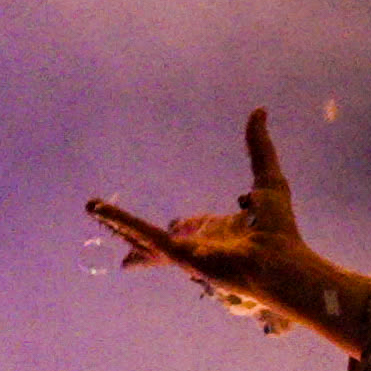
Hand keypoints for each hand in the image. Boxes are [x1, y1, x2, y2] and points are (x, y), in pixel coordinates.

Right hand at [88, 109, 370, 350]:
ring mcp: (185, 252)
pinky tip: (99, 209)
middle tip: (113, 225)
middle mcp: (200, 243)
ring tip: (91, 208)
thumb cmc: (279, 228)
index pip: (195, 227)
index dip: (187, 224)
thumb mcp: (268, 178)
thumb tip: (260, 111)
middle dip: (136, 235)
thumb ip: (259, 146)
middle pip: (160, 238)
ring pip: (141, 235)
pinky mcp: (176, 255)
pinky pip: (142, 233)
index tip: (179, 222)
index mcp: (221, 230)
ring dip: (115, 222)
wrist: (278, 259)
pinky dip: (120, 220)